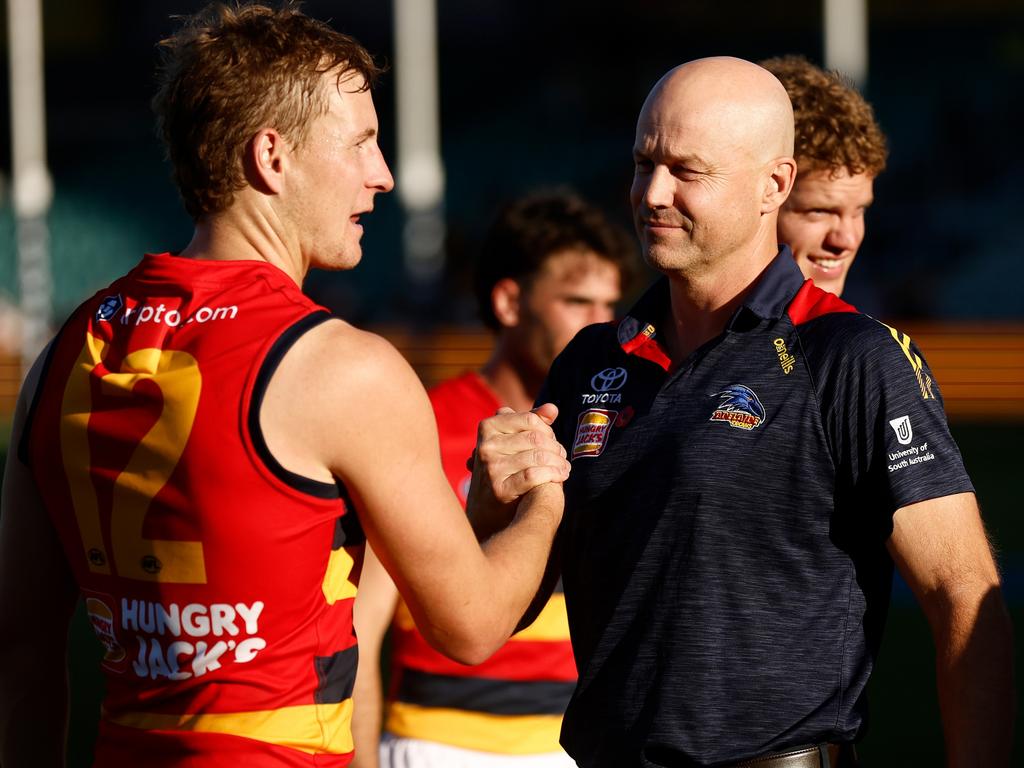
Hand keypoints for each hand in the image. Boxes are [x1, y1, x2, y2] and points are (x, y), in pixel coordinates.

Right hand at [466, 404, 569, 538]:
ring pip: (538, 456)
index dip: (548, 430)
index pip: (530, 419)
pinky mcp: (499, 489)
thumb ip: (532, 423)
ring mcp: (491, 468)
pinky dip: (553, 475)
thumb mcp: (511, 442)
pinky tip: (560, 477)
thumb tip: (553, 409)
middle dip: (555, 448)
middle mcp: (486, 446)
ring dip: (559, 463)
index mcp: (487, 427)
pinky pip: (534, 475)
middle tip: (563, 457)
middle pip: (536, 438)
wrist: (487, 514)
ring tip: (564, 468)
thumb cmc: (504, 471)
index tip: (554, 442)